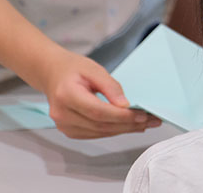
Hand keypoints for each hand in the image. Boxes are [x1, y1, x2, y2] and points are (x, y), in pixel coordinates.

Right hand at [39, 48, 161, 138]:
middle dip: (128, 124)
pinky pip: (95, 134)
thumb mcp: (93, 68)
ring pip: (100, 132)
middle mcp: (62, 114)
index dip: (121, 116)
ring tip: (145, 124)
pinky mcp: (69, 131)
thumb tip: (125, 105)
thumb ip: (110, 86)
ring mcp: (64, 125)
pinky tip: (128, 126)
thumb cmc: (72, 68)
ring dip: (124, 129)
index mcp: (66, 95)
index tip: (142, 114)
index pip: (98, 111)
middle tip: (150, 120)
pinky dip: (113, 130)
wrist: (52, 74)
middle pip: (100, 125)